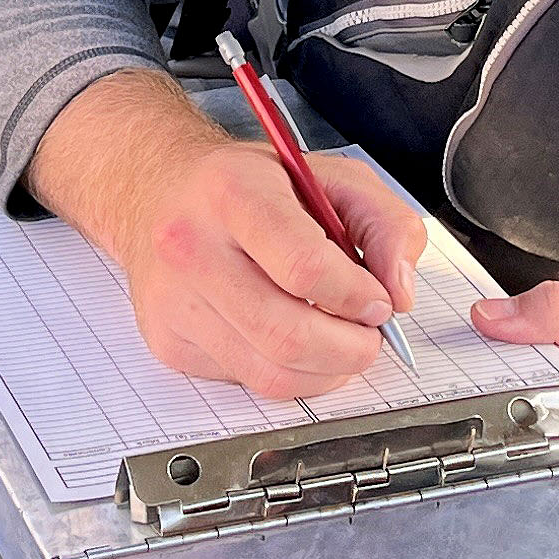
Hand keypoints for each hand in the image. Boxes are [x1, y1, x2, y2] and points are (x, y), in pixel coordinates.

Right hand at [29, 71, 428, 397]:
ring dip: (327, 370)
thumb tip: (400, 291)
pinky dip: (289, 373)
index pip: (305, 267)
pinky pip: (248, 381)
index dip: (357, 296)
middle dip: (351, 349)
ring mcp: (174, 302)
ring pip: (271, 373)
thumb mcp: (332, 176)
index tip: (379, 300)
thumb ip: (387, 224)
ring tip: (340, 341)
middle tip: (369, 335)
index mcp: (232, 193)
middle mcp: (191, 248)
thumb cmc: (248, 187)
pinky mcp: (170, 342)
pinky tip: (293, 339)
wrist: (157, 197)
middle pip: (288, 335)